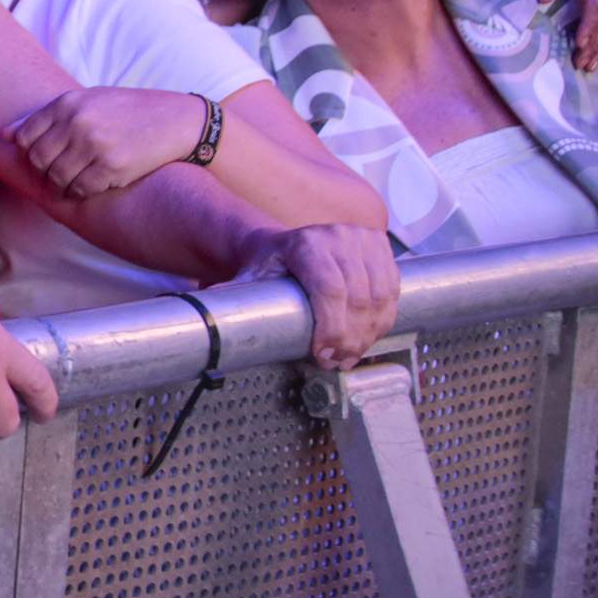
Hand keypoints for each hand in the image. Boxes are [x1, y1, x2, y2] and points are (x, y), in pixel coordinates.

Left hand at [2, 87, 203, 198]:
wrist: (176, 121)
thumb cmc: (127, 111)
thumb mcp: (86, 102)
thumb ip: (44, 118)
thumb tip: (2, 135)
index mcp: (67, 103)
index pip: (25, 137)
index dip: (30, 152)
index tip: (46, 157)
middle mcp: (77, 122)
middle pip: (37, 160)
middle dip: (44, 172)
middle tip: (61, 174)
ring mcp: (94, 145)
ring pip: (56, 178)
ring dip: (62, 186)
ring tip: (76, 181)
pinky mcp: (111, 166)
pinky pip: (80, 189)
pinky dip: (82, 192)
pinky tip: (94, 185)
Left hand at [231, 222, 399, 368]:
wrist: (286, 244)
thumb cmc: (267, 266)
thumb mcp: (248, 280)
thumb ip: (232, 300)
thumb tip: (203, 322)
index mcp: (304, 243)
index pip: (329, 289)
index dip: (332, 327)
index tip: (323, 355)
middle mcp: (337, 235)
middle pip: (358, 297)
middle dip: (351, 338)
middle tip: (338, 362)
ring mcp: (362, 237)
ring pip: (380, 296)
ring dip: (370, 332)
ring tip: (351, 354)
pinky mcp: (380, 244)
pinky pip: (393, 289)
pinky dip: (384, 317)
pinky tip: (368, 335)